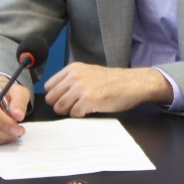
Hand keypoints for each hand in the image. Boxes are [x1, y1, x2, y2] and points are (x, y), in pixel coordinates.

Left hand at [43, 63, 172, 116]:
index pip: (49, 86)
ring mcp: (81, 87)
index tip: (65, 100)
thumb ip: (73, 80)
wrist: (134, 83)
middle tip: (74, 107)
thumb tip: (57, 96)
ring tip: (83, 108)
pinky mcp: (89, 99)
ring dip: (69, 112)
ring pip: (60, 107)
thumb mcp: (89, 73)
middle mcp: (75, 76)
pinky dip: (80, 115)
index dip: (56, 96)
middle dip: (60, 105)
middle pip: (51, 99)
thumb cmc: (113, 81)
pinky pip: (73, 114)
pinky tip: (91, 110)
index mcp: (73, 68)